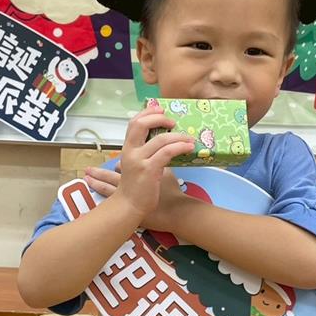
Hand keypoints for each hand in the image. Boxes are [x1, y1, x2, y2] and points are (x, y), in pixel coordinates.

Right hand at [91, 107, 193, 224]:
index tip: (160, 109)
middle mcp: (131, 151)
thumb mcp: (136, 165)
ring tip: (189, 138)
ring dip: (178, 136)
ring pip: (160, 139)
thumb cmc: (136, 187)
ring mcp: (139, 160)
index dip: (147, 113)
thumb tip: (164, 143)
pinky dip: (180, 147)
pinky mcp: (149, 170)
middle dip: (159, 118)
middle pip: (141, 124)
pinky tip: (189, 147)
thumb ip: (145, 153)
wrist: (129, 207)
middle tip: (173, 121)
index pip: (134, 122)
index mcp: (127, 148)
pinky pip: (167, 152)